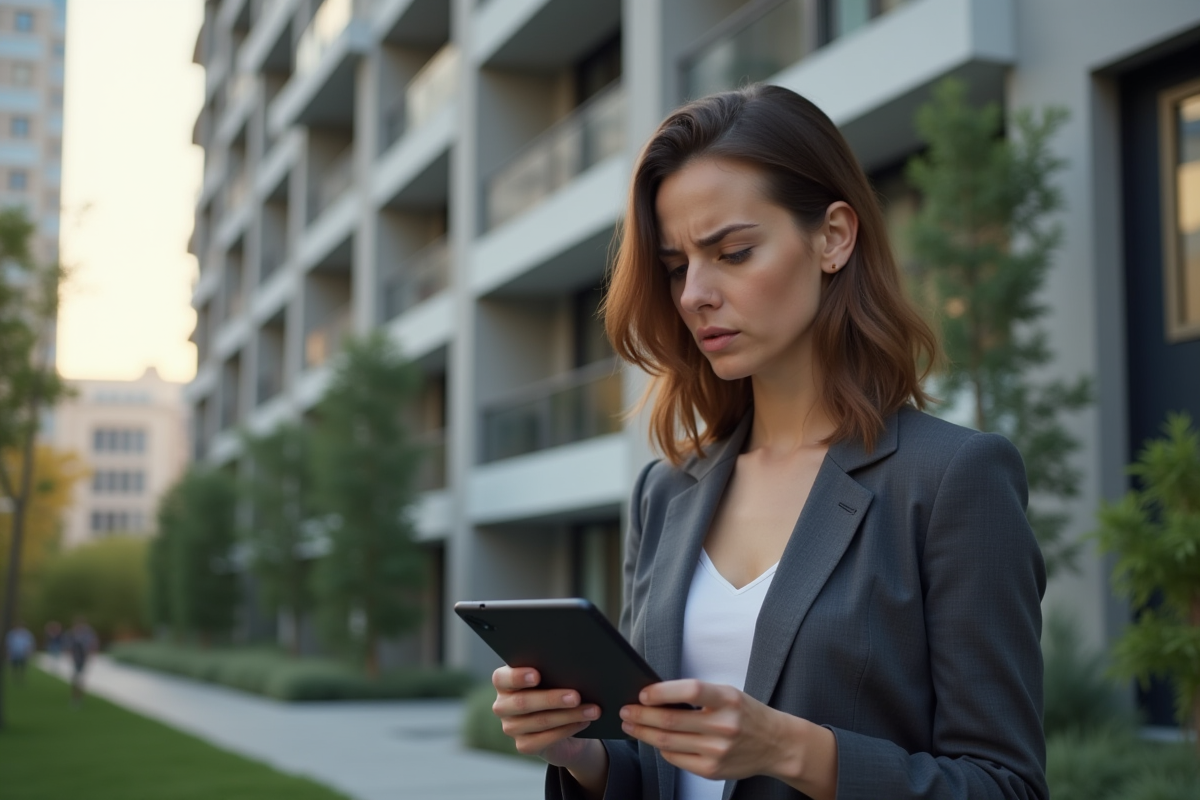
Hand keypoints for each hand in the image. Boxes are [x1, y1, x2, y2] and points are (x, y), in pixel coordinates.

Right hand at [490, 666, 605, 772]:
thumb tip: (571, 670)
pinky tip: (583, 722)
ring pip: (539, 722)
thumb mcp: (552, 678)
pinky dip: (567, 730)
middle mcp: (503, 705)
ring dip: (568, 715)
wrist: (563, 724)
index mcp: (504, 682)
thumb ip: (552, 672)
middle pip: (523, 702)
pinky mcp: (523, 745)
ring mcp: (511, 727)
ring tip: (591, 710)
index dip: (517, 677)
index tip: (536, 675)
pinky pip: (544, 740)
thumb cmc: (556, 689)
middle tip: (576, 696)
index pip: (502, 678)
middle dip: (552, 699)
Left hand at [618, 679, 835, 798]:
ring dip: (643, 733)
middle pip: (671, 721)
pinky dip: (661, 748)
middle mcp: (724, 726)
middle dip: (641, 716)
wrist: (775, 744)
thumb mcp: (727, 695)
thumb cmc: (745, 714)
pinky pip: (676, 759)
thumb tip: (655, 696)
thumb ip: (697, 695)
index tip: (642, 693)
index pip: (690, 691)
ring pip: (668, 742)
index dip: (662, 692)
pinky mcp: (712, 770)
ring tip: (631, 725)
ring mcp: (718, 751)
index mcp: (728, 700)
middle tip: (625, 710)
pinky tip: (654, 741)